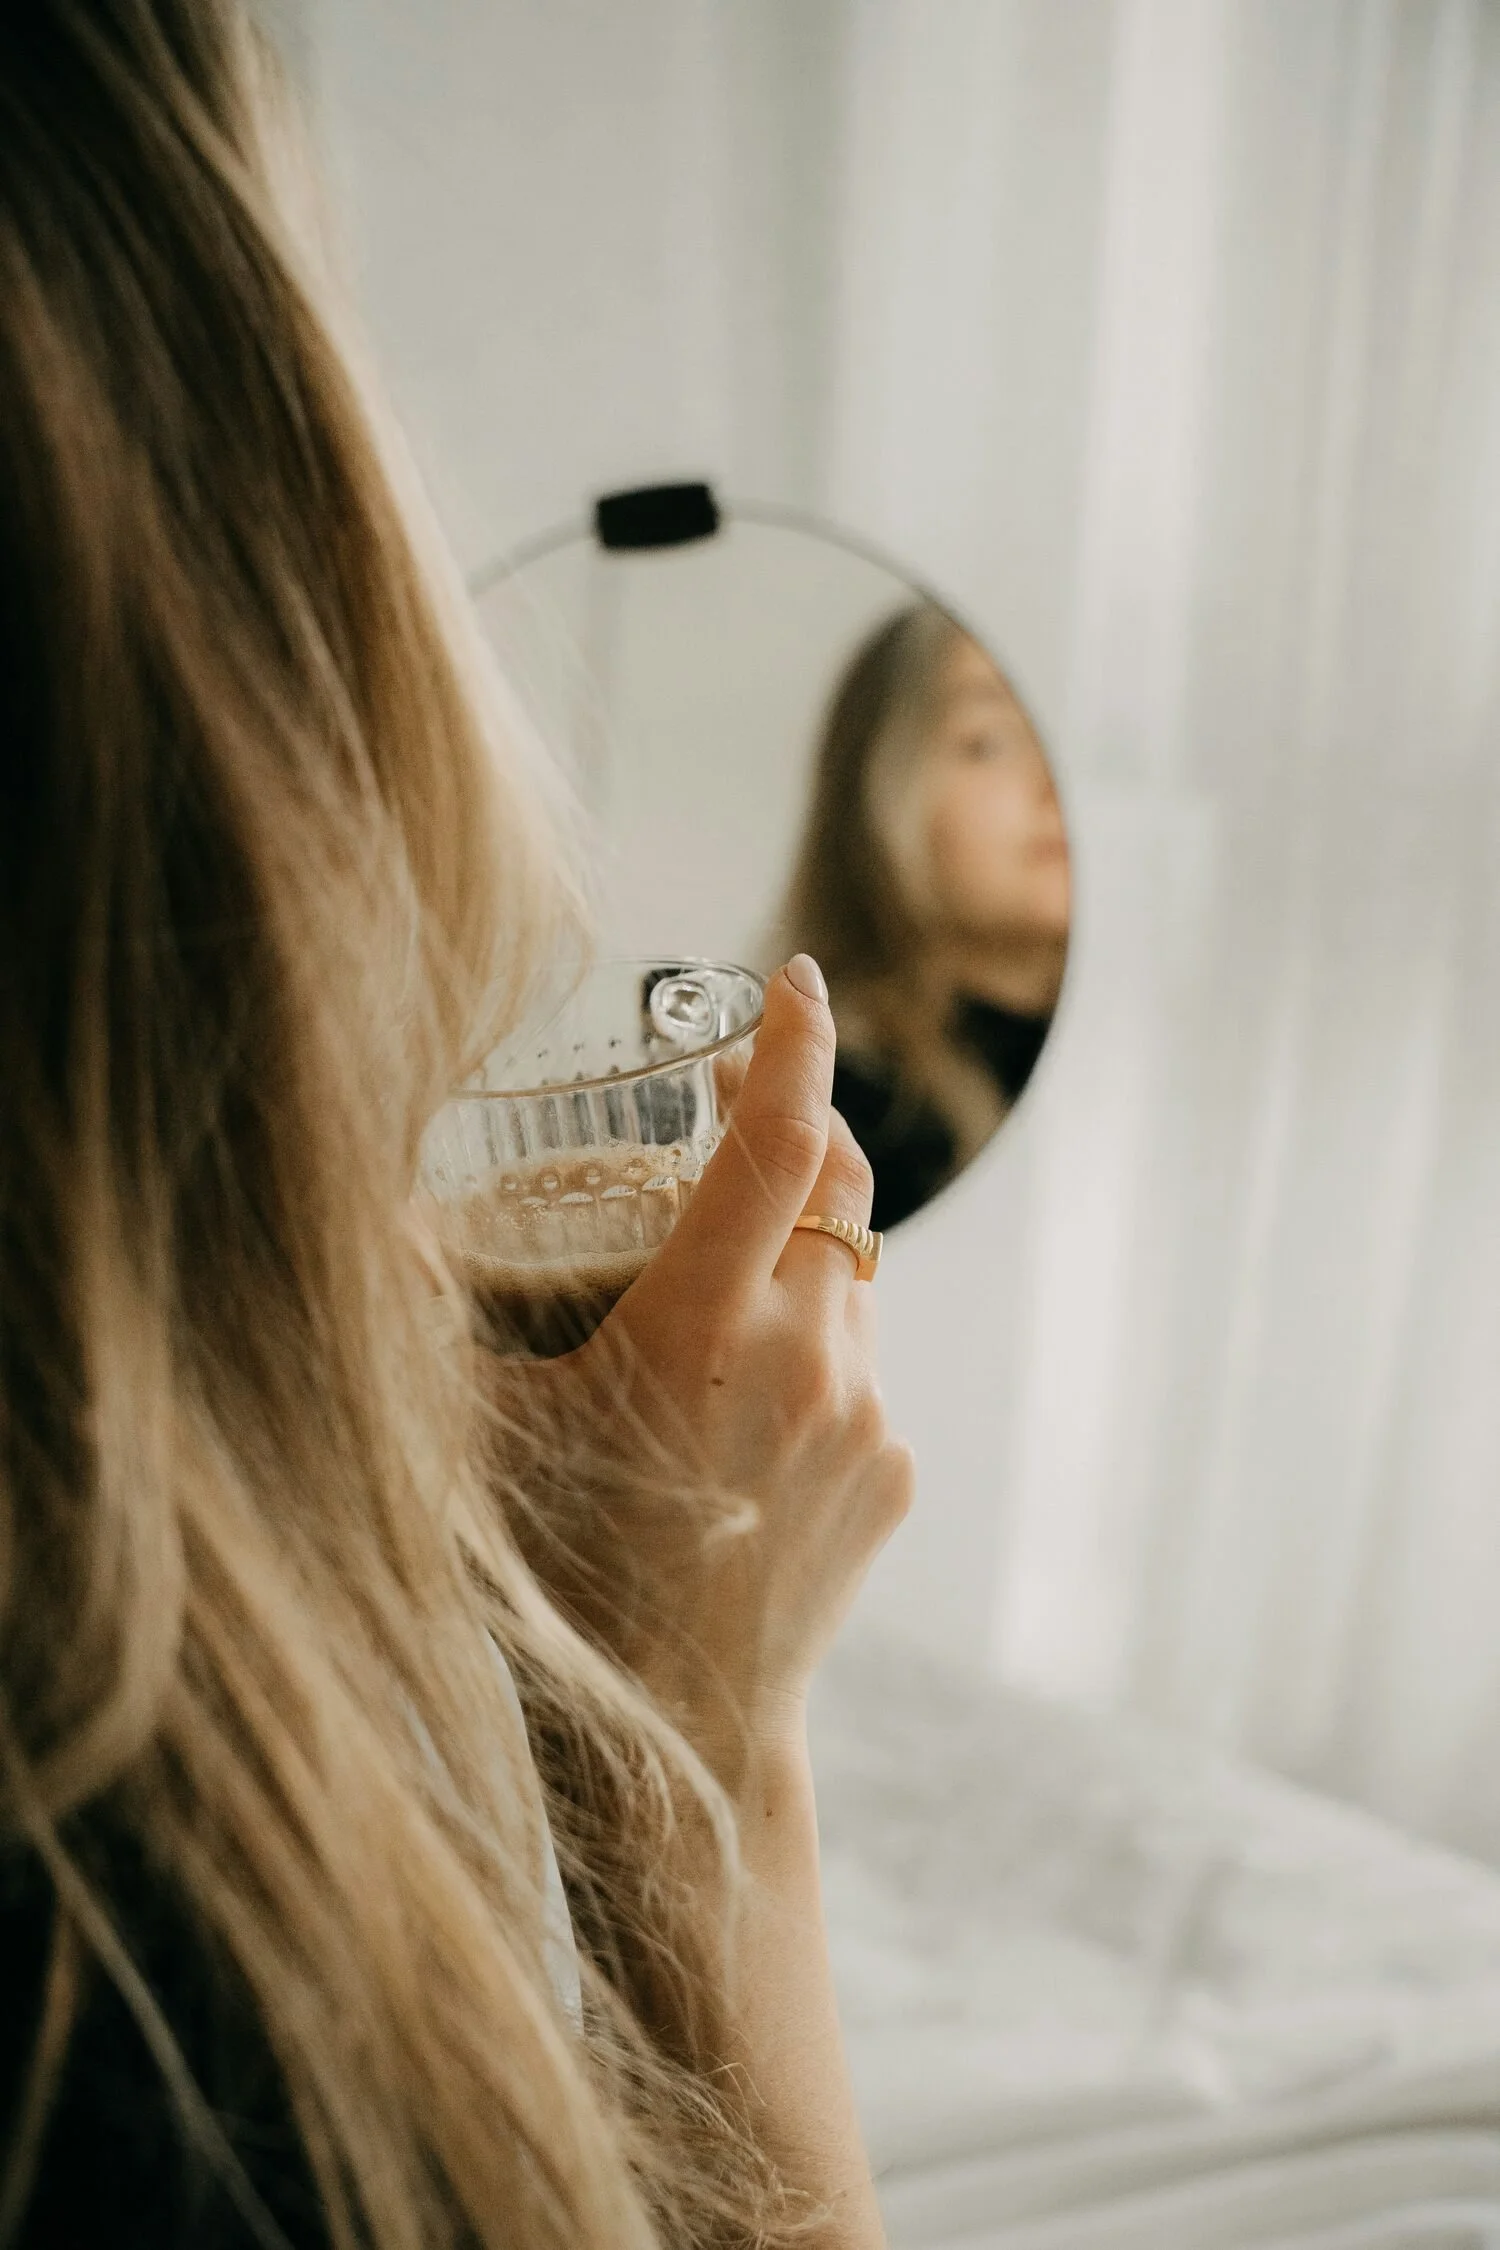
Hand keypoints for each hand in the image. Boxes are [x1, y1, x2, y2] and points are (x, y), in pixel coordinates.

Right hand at [490, 959, 913, 1784]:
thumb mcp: (478, 1448)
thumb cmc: (560, 1589)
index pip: (778, 1144)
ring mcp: (867, 1417)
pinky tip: (735, 1402)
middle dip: (797, 1124)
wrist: (687, 1750)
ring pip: (851, 1270)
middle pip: (836, 1183)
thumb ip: (431, 1326)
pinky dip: (810, 1336)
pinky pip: (860, 1358)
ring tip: (709, 1284)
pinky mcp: (894, 1467)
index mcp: (705, 1336)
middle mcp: (810, 1360)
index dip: (793, 1043)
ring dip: (797, 1241)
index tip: (791, 978)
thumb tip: (366, 1222)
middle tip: (727, 1114)